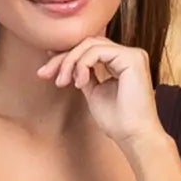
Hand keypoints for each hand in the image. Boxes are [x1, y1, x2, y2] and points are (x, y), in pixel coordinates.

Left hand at [37, 37, 163, 150]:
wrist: (134, 136)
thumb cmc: (118, 122)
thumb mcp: (93, 93)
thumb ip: (84, 75)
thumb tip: (65, 62)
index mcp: (121, 62)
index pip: (89, 49)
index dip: (66, 57)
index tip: (46, 70)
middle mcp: (128, 54)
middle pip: (87, 43)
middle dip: (63, 58)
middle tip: (45, 74)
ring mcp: (132, 54)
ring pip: (90, 44)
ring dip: (70, 62)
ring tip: (63, 82)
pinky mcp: (132, 58)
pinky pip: (96, 51)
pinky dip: (82, 64)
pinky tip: (79, 83)